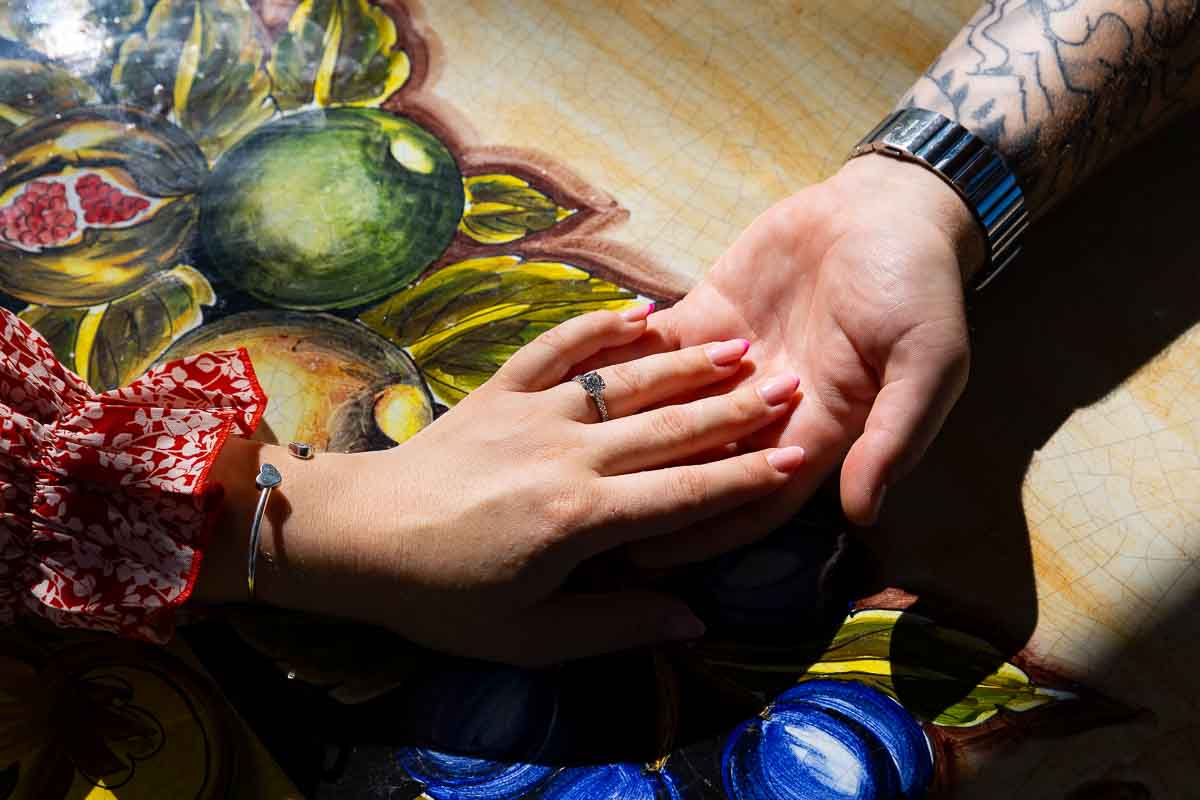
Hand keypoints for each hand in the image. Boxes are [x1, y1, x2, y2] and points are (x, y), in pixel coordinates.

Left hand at [201, 306, 805, 664]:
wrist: (355, 537)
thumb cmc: (442, 598)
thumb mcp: (528, 636)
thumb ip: (616, 626)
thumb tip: (695, 621)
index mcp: (584, 518)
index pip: (687, 493)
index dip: (747, 476)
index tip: (797, 455)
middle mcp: (570, 453)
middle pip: (671, 426)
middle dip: (738, 407)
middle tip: (793, 383)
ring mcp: (534, 411)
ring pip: (628, 381)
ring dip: (689, 362)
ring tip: (743, 346)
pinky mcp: (499, 388)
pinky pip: (558, 345)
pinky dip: (601, 324)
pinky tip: (642, 310)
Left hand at [580, 155, 984, 565]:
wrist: (889, 206)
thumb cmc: (919, 287)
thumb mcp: (928, 363)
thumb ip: (894, 435)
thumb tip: (864, 512)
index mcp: (817, 428)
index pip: (752, 495)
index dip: (707, 528)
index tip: (652, 557)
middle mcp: (764, 406)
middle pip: (697, 463)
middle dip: (646, 493)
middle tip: (583, 520)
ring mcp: (730, 361)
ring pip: (666, 409)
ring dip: (622, 434)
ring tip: (563, 458)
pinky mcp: (707, 314)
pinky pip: (655, 349)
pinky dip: (620, 360)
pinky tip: (576, 379)